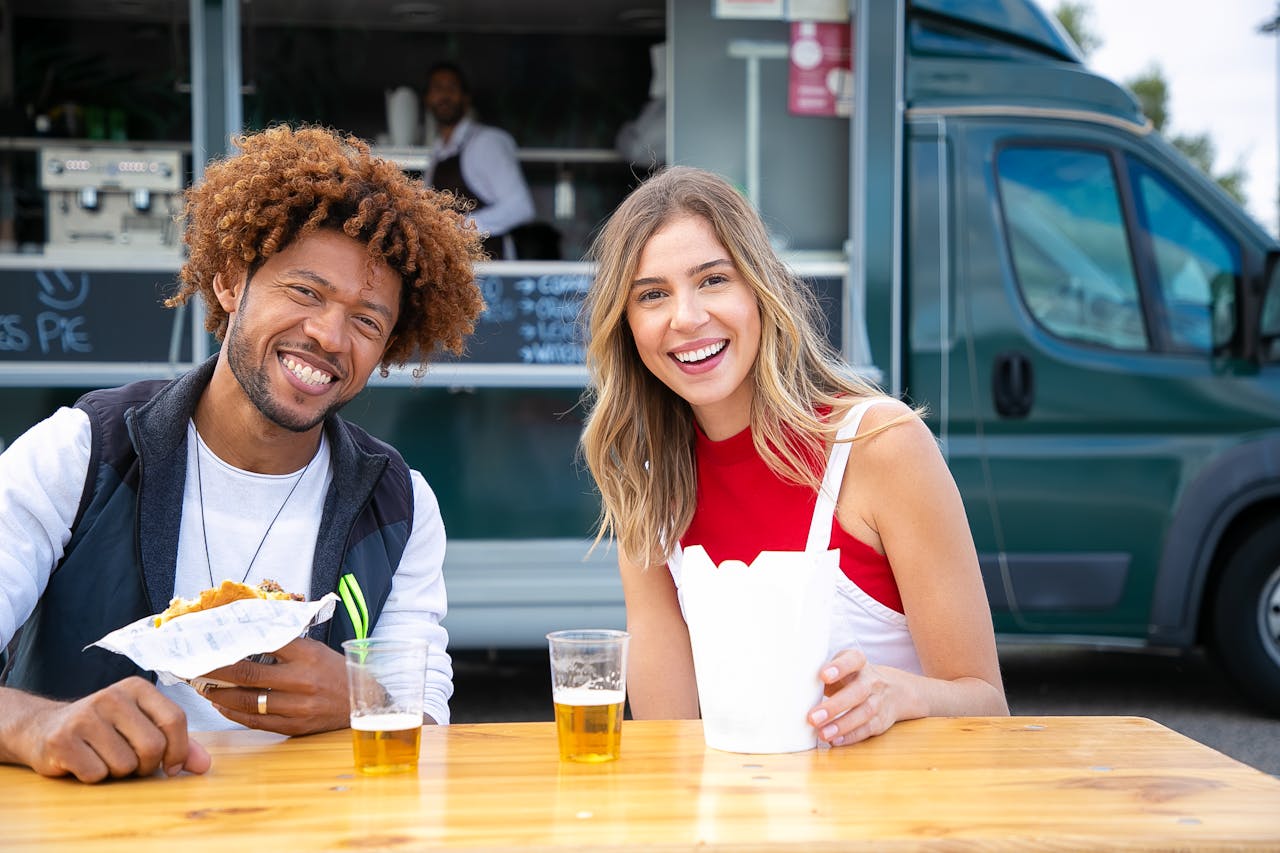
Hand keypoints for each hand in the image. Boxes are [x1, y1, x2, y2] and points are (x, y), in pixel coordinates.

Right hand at [12, 677, 210, 782]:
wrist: (43, 728)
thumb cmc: (103, 730)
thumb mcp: (142, 727)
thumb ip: (177, 744)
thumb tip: (205, 765)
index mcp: (137, 688)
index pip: (175, 719)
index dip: (178, 750)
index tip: (171, 766)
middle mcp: (111, 696)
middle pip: (152, 746)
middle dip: (146, 766)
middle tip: (131, 762)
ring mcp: (84, 716)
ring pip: (125, 765)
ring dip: (118, 772)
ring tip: (104, 757)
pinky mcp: (62, 740)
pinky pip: (96, 774)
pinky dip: (94, 777)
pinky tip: (83, 762)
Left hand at [201, 638, 348, 734]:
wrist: (362, 701)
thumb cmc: (334, 671)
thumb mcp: (314, 649)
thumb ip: (283, 645)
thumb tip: (244, 639)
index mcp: (307, 654)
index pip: (261, 645)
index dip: (233, 645)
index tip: (212, 644)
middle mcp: (302, 679)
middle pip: (247, 674)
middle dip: (215, 671)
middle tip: (196, 667)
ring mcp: (298, 705)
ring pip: (247, 701)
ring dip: (219, 694)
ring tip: (203, 687)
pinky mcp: (295, 726)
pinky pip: (256, 721)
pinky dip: (234, 713)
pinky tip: (222, 705)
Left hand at [806, 648, 899, 746]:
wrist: (892, 690)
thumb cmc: (851, 678)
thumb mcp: (840, 668)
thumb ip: (821, 676)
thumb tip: (791, 689)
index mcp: (858, 662)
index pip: (853, 660)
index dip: (840, 667)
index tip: (823, 676)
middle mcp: (871, 680)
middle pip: (858, 691)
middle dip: (835, 706)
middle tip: (812, 718)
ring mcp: (878, 701)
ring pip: (864, 712)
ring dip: (842, 725)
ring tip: (822, 734)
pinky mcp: (881, 720)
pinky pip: (868, 729)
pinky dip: (851, 736)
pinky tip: (835, 741)